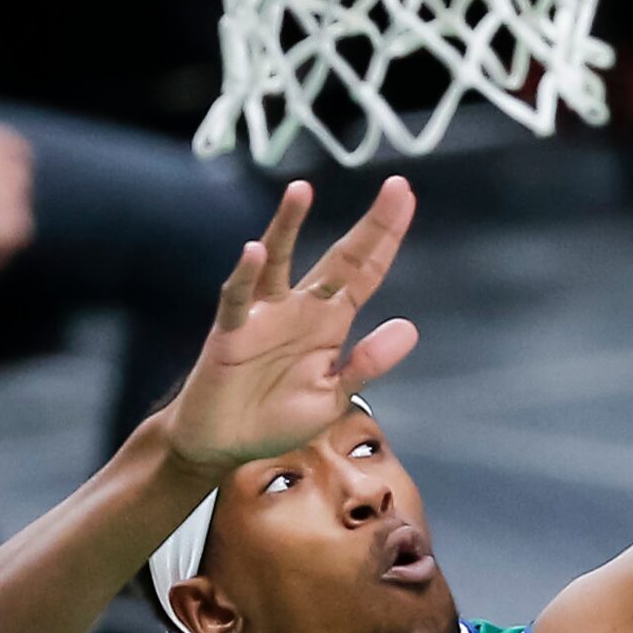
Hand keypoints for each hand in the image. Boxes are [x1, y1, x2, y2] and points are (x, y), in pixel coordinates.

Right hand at [161, 179, 419, 473]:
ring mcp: (262, 317)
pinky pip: (236, 299)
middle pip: (339, 259)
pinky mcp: (229, 334)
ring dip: (288, 226)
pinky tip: (253, 251)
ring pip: (277, 261)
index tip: (406, 199)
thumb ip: (365, 364)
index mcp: (328, 322)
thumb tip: (408, 327)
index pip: (365, 274)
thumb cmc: (276, 417)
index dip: (386, 240)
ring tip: (301, 191)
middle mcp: (298, 309)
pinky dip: (244, 276)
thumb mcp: (334, 396)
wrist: (223, 445)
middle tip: (398, 187)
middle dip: (369, 227)